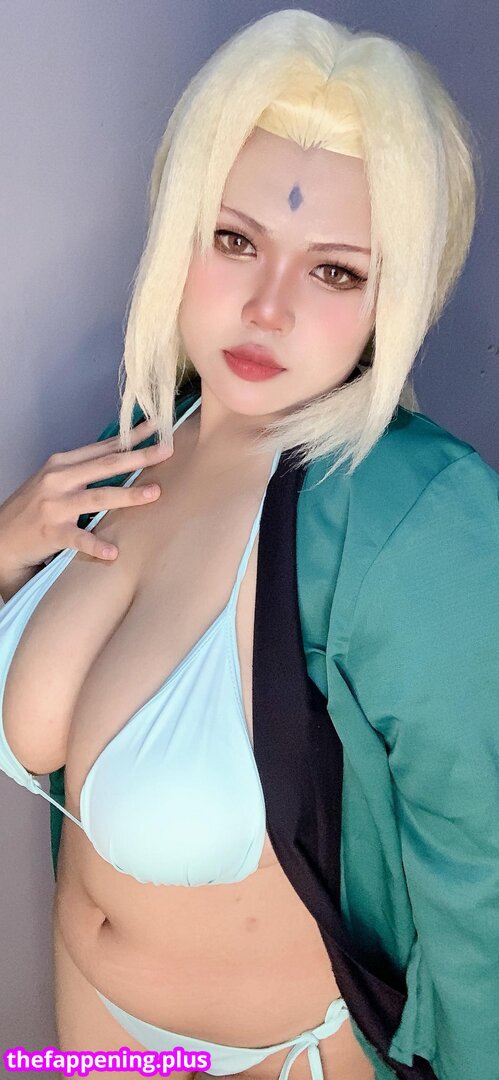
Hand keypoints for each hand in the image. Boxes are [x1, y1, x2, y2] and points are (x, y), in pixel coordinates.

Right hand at [0, 418, 172, 573]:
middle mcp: (59, 479)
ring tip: (154, 493)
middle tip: (166, 450)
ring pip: (98, 496)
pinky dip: (97, 545)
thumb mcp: (56, 481)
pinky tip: (113, 552)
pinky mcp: (52, 532)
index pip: (104, 447)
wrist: (2, 537)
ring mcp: (55, 505)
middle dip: (139, 457)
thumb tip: (124, 459)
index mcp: (63, 463)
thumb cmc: (35, 507)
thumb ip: (85, 470)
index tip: (158, 426)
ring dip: (128, 495)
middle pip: (106, 465)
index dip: (132, 436)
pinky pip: (79, 538)